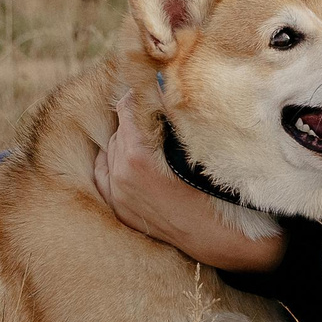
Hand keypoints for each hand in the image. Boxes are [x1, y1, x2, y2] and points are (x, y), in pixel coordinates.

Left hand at [91, 95, 285, 272]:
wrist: (219, 237)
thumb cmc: (215, 189)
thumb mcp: (195, 147)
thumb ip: (173, 115)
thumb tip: (161, 84)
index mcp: (136, 158)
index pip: (127, 111)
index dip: (139, 97)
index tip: (148, 89)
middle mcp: (121, 177)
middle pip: (119, 130)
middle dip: (134, 119)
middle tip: (152, 111)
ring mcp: (118, 196)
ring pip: (110, 150)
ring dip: (123, 139)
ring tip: (144, 135)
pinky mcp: (120, 210)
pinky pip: (102, 175)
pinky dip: (111, 162)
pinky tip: (123, 155)